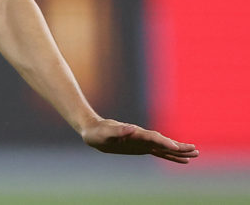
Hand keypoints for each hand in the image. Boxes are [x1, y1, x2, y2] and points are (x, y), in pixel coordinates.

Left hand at [82, 119, 198, 163]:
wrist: (94, 131)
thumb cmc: (98, 132)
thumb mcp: (105, 133)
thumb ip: (118, 131)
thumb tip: (132, 128)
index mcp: (135, 133)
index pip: (152, 137)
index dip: (164, 142)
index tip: (175, 147)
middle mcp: (142, 137)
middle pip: (163, 142)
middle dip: (178, 146)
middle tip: (195, 150)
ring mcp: (143, 143)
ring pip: (165, 147)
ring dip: (180, 151)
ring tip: (195, 153)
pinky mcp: (142, 148)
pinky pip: (160, 153)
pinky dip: (172, 156)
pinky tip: (182, 160)